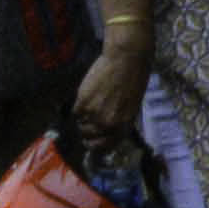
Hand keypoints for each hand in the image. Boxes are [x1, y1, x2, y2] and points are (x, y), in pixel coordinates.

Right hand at [72, 28, 150, 144]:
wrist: (127, 60)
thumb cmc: (133, 80)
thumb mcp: (132, 107)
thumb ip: (120, 121)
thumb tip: (106, 130)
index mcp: (123, 127)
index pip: (106, 147)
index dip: (96, 146)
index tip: (90, 143)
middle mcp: (108, 125)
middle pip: (89, 137)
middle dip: (87, 132)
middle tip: (85, 124)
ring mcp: (94, 114)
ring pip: (81, 124)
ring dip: (82, 118)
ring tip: (88, 106)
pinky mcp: (83, 102)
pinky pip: (75, 111)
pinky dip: (78, 106)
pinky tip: (85, 97)